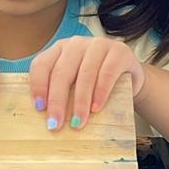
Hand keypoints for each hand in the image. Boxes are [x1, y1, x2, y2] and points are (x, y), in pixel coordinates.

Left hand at [29, 36, 144, 128]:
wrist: (129, 76)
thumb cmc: (95, 83)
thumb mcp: (75, 84)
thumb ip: (61, 93)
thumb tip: (49, 120)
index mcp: (59, 49)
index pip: (41, 64)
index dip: (38, 86)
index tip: (39, 109)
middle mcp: (76, 44)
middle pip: (62, 72)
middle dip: (57, 101)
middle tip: (55, 124)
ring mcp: (98, 45)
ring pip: (85, 74)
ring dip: (80, 102)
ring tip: (77, 122)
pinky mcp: (119, 51)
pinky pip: (107, 73)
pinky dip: (101, 92)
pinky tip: (96, 108)